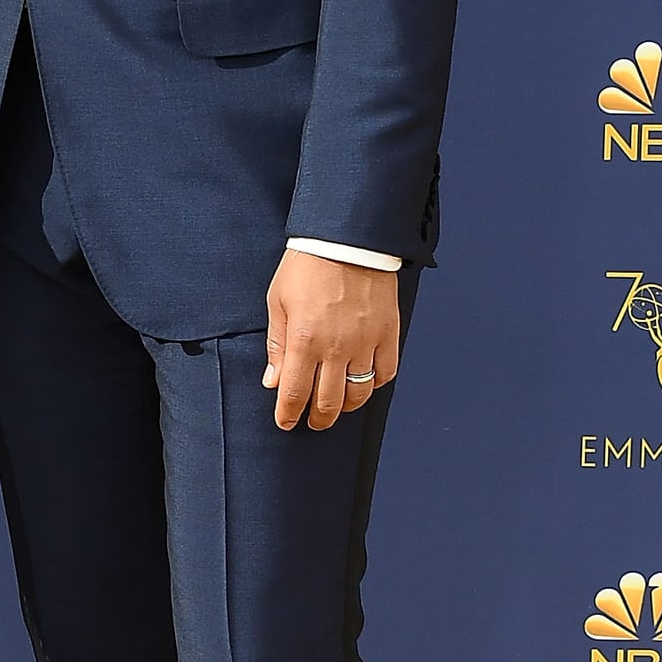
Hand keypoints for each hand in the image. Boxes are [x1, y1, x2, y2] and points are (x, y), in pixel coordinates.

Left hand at [263, 249, 399, 432]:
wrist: (347, 238)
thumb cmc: (308, 265)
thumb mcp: (278, 302)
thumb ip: (277, 345)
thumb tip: (273, 381)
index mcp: (305, 340)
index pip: (296, 393)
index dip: (289, 414)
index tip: (286, 423)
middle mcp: (337, 347)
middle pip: (329, 402)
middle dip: (318, 419)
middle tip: (312, 422)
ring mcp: (366, 342)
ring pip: (359, 393)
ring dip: (345, 407)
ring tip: (337, 406)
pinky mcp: (388, 333)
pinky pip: (385, 372)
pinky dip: (374, 384)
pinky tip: (363, 382)